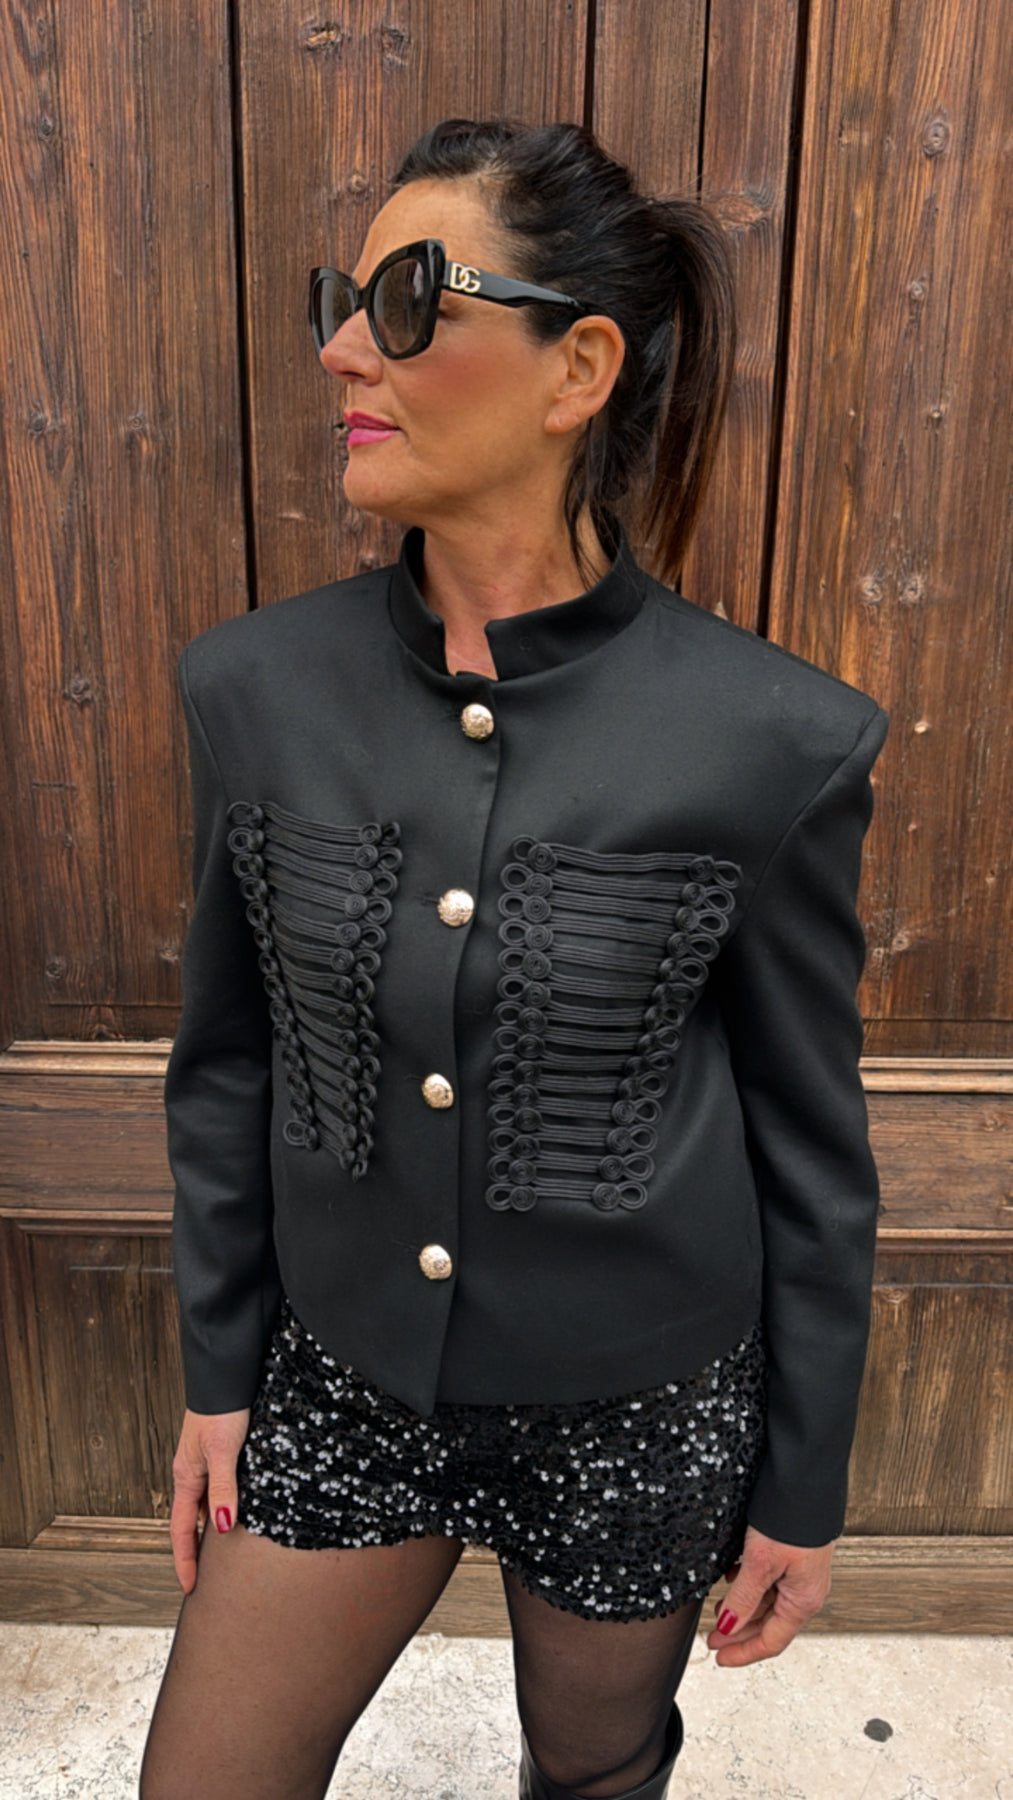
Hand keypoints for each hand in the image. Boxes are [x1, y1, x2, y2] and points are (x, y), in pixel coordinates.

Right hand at [169, 1407, 249, 1593]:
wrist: (226, 1374)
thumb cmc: (222, 1409)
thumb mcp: (223, 1450)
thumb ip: (223, 1488)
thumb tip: (221, 1527)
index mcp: (186, 1477)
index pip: (181, 1529)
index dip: (185, 1559)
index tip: (190, 1587)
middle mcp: (192, 1474)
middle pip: (190, 1521)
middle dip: (196, 1551)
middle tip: (206, 1579)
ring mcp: (205, 1464)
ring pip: (204, 1506)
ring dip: (210, 1529)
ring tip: (223, 1556)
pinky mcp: (220, 1453)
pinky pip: (218, 1489)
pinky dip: (224, 1506)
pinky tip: (239, 1510)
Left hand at [704, 1524, 834, 1665]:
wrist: (807, 1481)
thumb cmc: (792, 1519)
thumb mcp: (760, 1563)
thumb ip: (743, 1598)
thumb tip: (728, 1627)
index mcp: (803, 1601)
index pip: (771, 1641)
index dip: (743, 1652)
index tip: (719, 1658)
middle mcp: (805, 1591)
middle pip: (768, 1624)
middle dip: (739, 1633)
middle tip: (712, 1638)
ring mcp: (800, 1573)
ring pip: (767, 1602)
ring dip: (742, 1608)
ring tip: (718, 1610)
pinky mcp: (794, 1556)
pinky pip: (769, 1580)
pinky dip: (748, 1585)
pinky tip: (731, 1578)